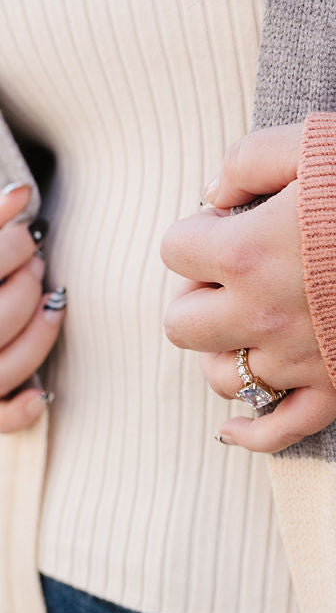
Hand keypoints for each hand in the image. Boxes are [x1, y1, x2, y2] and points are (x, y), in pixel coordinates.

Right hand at [0, 183, 64, 432]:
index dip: (14, 246)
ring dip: (40, 334)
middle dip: (28, 285)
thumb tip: (23, 193)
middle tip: (36, 266)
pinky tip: (41, 391)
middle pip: (0, 315)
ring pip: (6, 365)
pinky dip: (23, 408)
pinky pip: (0, 418)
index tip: (28, 237)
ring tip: (53, 305)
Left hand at [160, 125, 335, 452]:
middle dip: (197, 292)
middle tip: (236, 271)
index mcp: (247, 250)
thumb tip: (211, 194)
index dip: (201, 226)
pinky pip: (278, 432)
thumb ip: (245, 159)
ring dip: (225, 349)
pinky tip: (234, 425)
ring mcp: (301, 361)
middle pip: (182, 323)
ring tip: (254, 321)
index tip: (239, 216)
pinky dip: (249, 432)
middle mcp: (263, 314)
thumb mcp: (316, 138)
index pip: (174, 249)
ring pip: (222, 378)